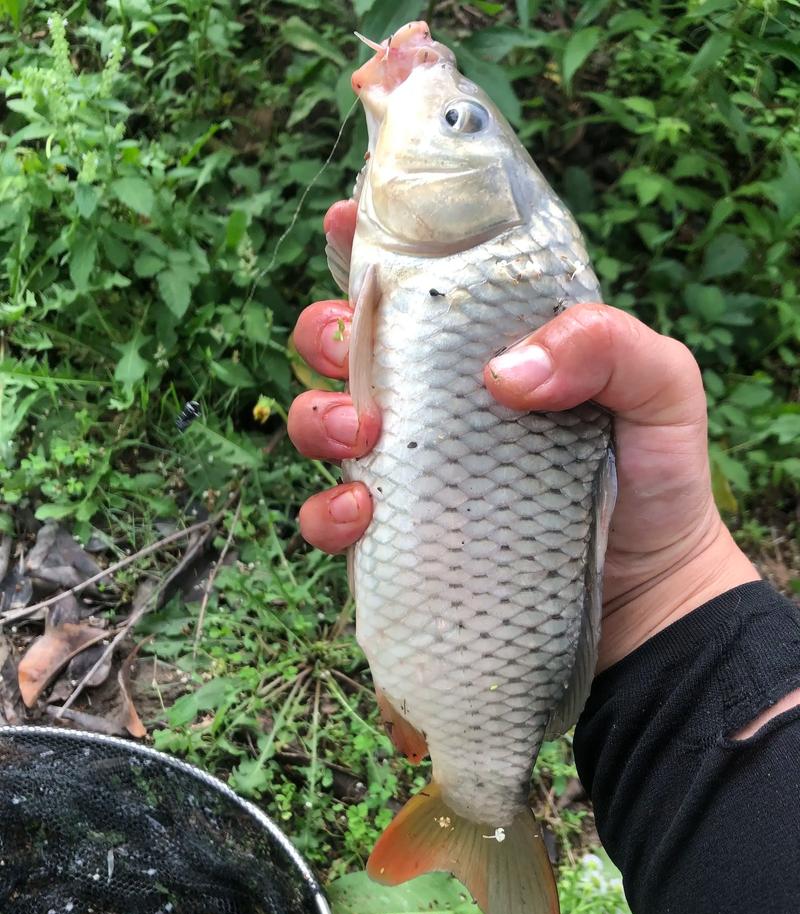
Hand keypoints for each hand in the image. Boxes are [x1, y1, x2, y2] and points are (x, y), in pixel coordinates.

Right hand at [288, 202, 758, 669]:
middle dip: (326, 332)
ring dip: (316, 417)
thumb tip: (503, 373)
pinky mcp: (402, 533)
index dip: (370, 237)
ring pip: (320, 420)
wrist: (651, 590)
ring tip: (359, 435)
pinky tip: (364, 511)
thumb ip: (608, 344)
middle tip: (353, 354)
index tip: (344, 215)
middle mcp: (440, 396)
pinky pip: (332, 516)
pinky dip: (328, 512)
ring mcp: (414, 465)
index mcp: (491, 340)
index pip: (421, 276)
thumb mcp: (663, 387)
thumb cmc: (658, 476)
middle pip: (346, 340)